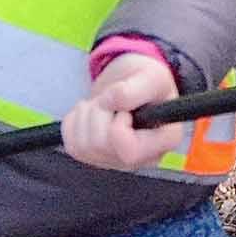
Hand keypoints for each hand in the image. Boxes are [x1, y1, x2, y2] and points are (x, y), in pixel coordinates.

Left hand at [61, 54, 184, 172]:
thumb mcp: (151, 76)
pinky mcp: (94, 158)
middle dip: (99, 113)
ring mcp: (116, 160)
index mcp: (164, 141)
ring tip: (102, 103)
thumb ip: (136, 89)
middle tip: (110, 99)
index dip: (117, 128)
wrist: (131, 81)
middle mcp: (142, 158)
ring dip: (86, 116)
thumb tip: (113, 102)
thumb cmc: (148, 80)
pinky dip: (74, 122)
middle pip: (100, 146)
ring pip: (82, 147)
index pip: (129, 152)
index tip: (123, 110)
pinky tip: (91, 113)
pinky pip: (71, 145)